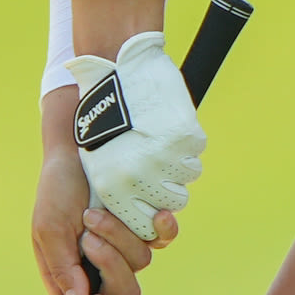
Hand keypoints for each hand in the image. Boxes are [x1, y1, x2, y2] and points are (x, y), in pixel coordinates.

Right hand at [31, 138, 175, 294]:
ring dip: (118, 236)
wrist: (77, 149)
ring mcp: (127, 248)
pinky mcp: (146, 226)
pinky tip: (156, 215)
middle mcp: (103, 268)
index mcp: (74, 278)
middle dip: (109, 265)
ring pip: (141, 264)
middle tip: (89, 236)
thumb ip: (61, 269)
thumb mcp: (48, 228)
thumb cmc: (56, 190)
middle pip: (123, 294)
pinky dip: (162, 230)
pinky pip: (164, 240)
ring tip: (96, 212)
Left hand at [80, 26, 207, 233]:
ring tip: (162, 139)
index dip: (154, 211)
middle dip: (170, 185)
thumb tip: (142, 215)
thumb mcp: (98, 156)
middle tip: (160, 162)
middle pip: (172, 202)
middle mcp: (138, 177)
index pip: (145, 225)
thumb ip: (118, 189)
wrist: (117, 68)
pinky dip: (188, 141)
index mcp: (112, 186)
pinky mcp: (184, 137)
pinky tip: (169, 124)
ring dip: (180, 161)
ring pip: (188, 176)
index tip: (153, 196)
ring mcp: (163, 158)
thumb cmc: (104, 113)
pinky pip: (195, 151)